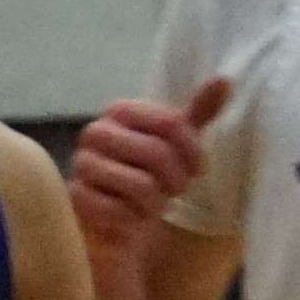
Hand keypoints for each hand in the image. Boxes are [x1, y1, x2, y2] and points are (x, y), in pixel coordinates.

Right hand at [67, 76, 224, 253]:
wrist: (116, 211)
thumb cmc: (149, 170)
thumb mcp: (178, 140)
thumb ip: (198, 111)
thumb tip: (224, 80)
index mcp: (120, 110)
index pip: (170, 123)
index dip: (193, 151)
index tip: (198, 168)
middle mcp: (96, 132)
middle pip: (156, 153)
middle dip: (176, 179)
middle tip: (175, 189)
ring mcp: (81, 165)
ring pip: (141, 185)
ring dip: (156, 202)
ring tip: (153, 201)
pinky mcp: (75, 198)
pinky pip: (118, 211)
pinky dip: (133, 218)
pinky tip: (131, 214)